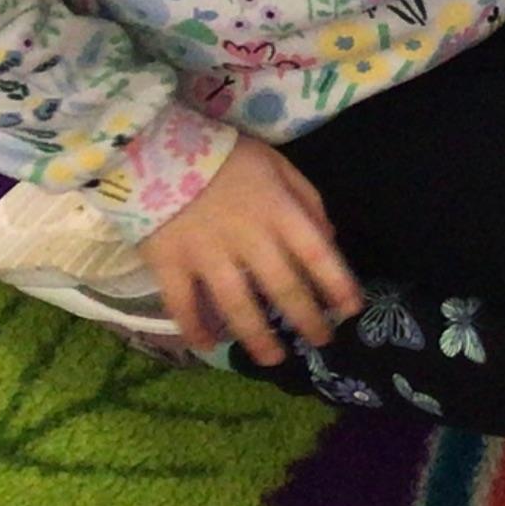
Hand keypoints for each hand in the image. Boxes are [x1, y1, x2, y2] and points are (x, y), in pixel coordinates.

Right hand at [142, 136, 360, 365]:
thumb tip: (329, 240)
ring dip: (258, 337)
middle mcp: (248, 238)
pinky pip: (182, 305)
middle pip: (283, 288)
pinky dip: (195, 329)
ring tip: (274, 358)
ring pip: (237, 306)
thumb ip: (306, 201)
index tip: (351, 311)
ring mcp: (207, 254)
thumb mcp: (277, 165)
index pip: (318, 255)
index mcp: (278, 212)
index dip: (338, 286)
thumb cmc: (224, 156)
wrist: (153, 146)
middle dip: (306, 320)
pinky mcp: (168, 263)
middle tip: (321, 342)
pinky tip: (208, 346)